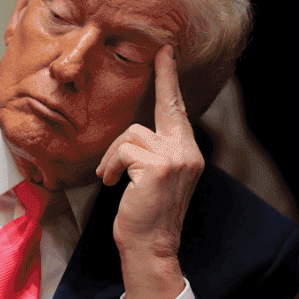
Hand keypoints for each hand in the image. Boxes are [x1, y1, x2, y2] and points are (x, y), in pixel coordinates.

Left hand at [95, 45, 202, 298]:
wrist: (149, 247)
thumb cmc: (144, 215)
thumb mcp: (151, 179)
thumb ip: (151, 153)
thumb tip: (132, 135)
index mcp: (187, 152)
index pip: (178, 111)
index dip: (171, 82)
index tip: (167, 54)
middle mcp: (188, 151)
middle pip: (165, 107)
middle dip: (163, 78)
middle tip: (161, 51)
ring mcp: (177, 157)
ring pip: (131, 133)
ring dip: (113, 156)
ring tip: (110, 177)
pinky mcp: (159, 166)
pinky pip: (124, 150)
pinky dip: (111, 165)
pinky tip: (112, 184)